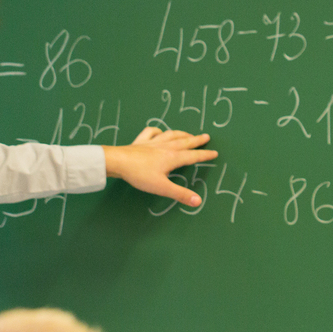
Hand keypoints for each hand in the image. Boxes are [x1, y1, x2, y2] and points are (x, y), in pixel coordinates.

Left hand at [103, 127, 217, 206]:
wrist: (118, 161)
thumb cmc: (140, 174)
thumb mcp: (162, 187)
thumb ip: (180, 194)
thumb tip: (198, 201)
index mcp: (173, 157)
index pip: (193, 156)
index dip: (204, 155)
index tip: (214, 153)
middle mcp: (166, 147)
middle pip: (185, 142)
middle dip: (196, 140)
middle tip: (206, 136)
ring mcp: (153, 142)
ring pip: (171, 135)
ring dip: (182, 134)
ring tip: (188, 134)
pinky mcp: (141, 141)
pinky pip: (152, 132)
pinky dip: (157, 131)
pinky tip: (159, 131)